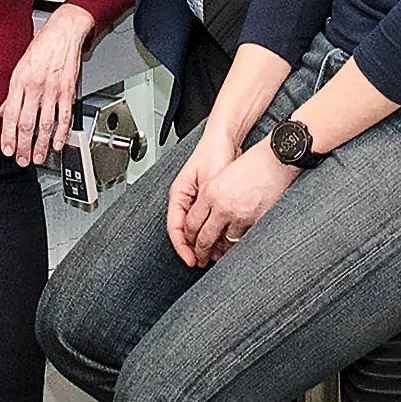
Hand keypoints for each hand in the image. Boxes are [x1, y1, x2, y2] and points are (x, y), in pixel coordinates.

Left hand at [0, 4, 91, 166]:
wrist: (64, 33)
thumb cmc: (41, 48)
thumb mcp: (20, 68)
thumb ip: (12, 94)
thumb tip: (3, 113)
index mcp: (19, 81)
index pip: (11, 115)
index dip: (8, 136)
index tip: (7, 150)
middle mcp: (35, 86)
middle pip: (28, 123)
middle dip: (24, 146)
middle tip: (22, 160)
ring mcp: (53, 89)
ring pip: (46, 124)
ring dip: (41, 145)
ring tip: (37, 158)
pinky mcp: (68, 90)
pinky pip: (64, 116)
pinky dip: (61, 133)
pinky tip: (56, 144)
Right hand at [165, 127, 241, 265]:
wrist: (225, 138)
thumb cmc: (214, 154)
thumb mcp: (209, 183)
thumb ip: (205, 206)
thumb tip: (205, 231)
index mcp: (178, 195)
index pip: (175, 229)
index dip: (182, 248)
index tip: (192, 261)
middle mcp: (184, 199)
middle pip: (183, 232)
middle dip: (193, 249)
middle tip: (205, 262)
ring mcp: (194, 200)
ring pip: (194, 228)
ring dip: (203, 242)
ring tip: (215, 254)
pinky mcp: (206, 199)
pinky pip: (204, 221)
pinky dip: (210, 232)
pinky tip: (221, 239)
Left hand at [181, 143, 297, 266]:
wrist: (276, 159)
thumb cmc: (252, 164)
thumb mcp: (223, 175)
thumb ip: (211, 195)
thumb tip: (205, 217)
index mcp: (210, 192)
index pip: (191, 223)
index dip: (187, 239)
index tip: (189, 244)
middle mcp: (221, 205)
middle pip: (204, 238)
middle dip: (200, 253)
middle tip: (199, 260)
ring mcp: (239, 215)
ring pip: (224, 243)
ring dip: (220, 253)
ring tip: (217, 258)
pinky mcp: (256, 220)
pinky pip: (242, 240)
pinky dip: (238, 246)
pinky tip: (236, 249)